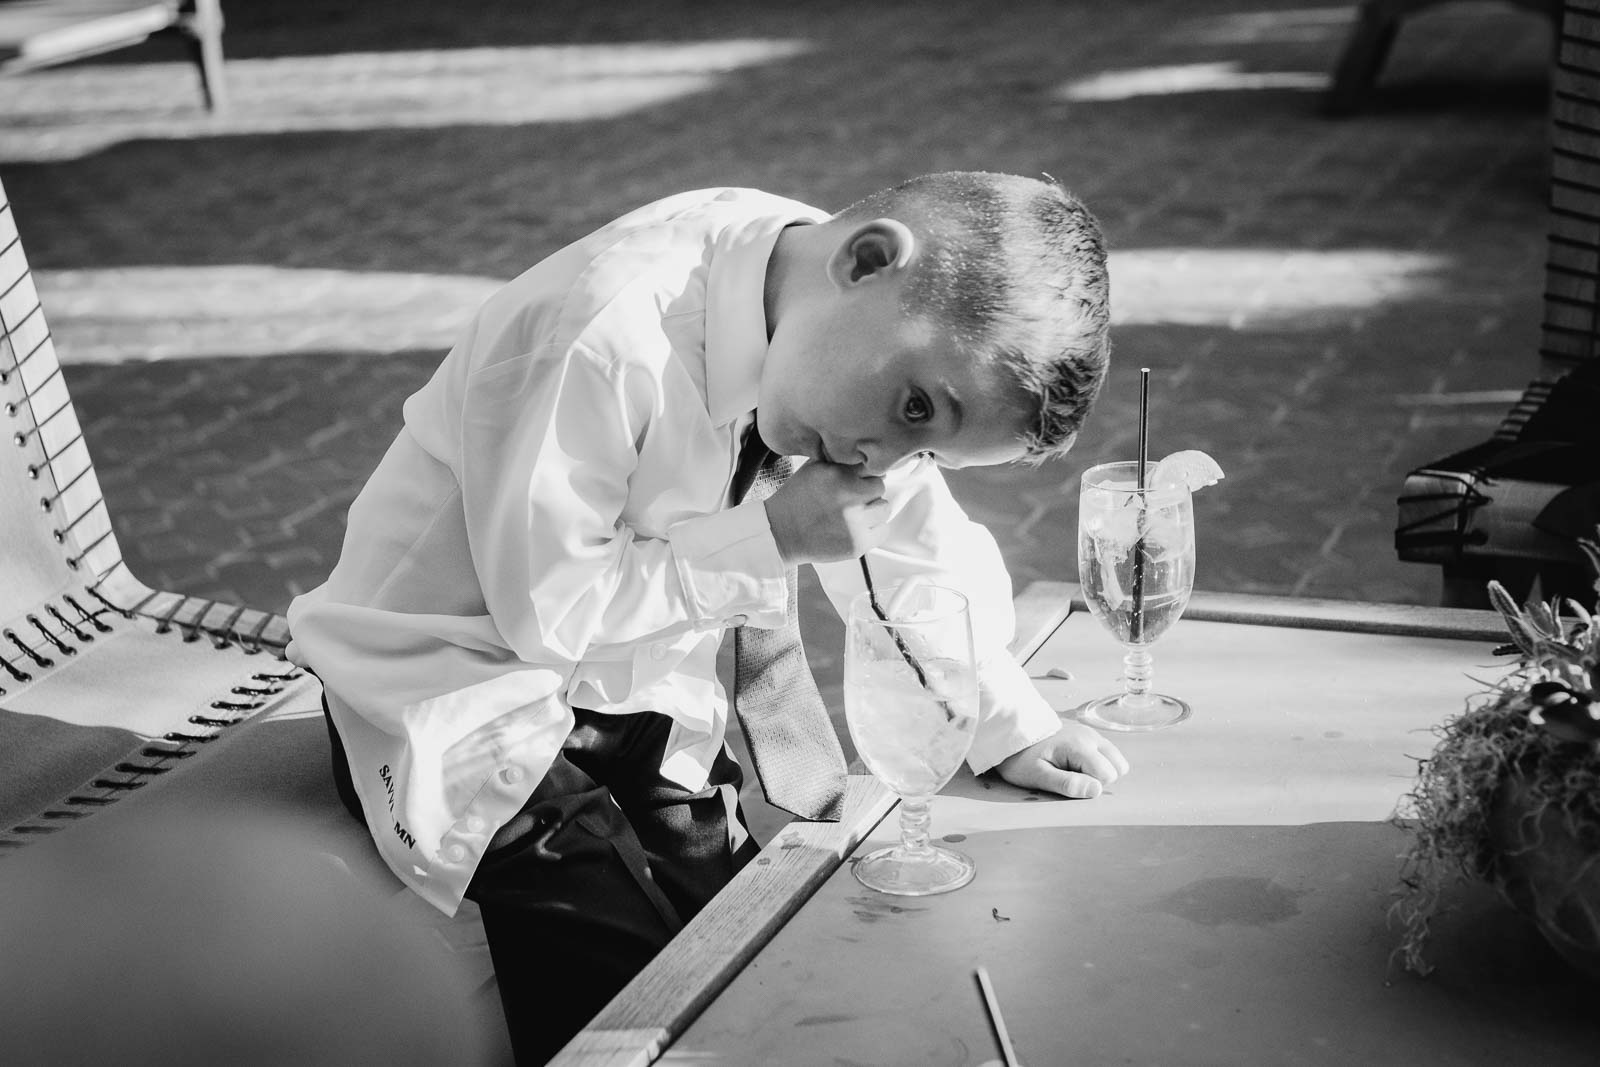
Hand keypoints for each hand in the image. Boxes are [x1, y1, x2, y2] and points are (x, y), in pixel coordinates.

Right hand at [763, 462, 889, 563]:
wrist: (779, 533)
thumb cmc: (796, 501)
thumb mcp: (813, 469)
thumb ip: (838, 459)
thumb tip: (865, 454)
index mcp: (837, 474)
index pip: (870, 466)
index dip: (863, 474)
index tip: (857, 481)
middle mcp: (848, 496)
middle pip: (879, 486)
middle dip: (867, 492)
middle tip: (851, 500)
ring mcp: (854, 521)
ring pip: (884, 508)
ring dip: (873, 510)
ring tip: (854, 515)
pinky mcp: (858, 543)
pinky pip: (883, 531)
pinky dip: (873, 530)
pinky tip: (856, 529)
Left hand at [994, 720, 1128, 798]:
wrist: (1009, 735)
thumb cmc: (1021, 758)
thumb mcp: (1038, 775)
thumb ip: (1067, 784)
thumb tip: (1096, 790)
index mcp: (1079, 746)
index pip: (1108, 775)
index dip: (1090, 785)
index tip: (1067, 781)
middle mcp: (1090, 736)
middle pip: (1118, 767)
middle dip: (1099, 778)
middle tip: (1070, 776)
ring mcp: (1090, 733)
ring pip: (1115, 759)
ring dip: (1100, 770)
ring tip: (1073, 770)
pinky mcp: (1087, 734)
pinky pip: (1106, 753)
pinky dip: (1097, 762)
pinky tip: (1074, 764)